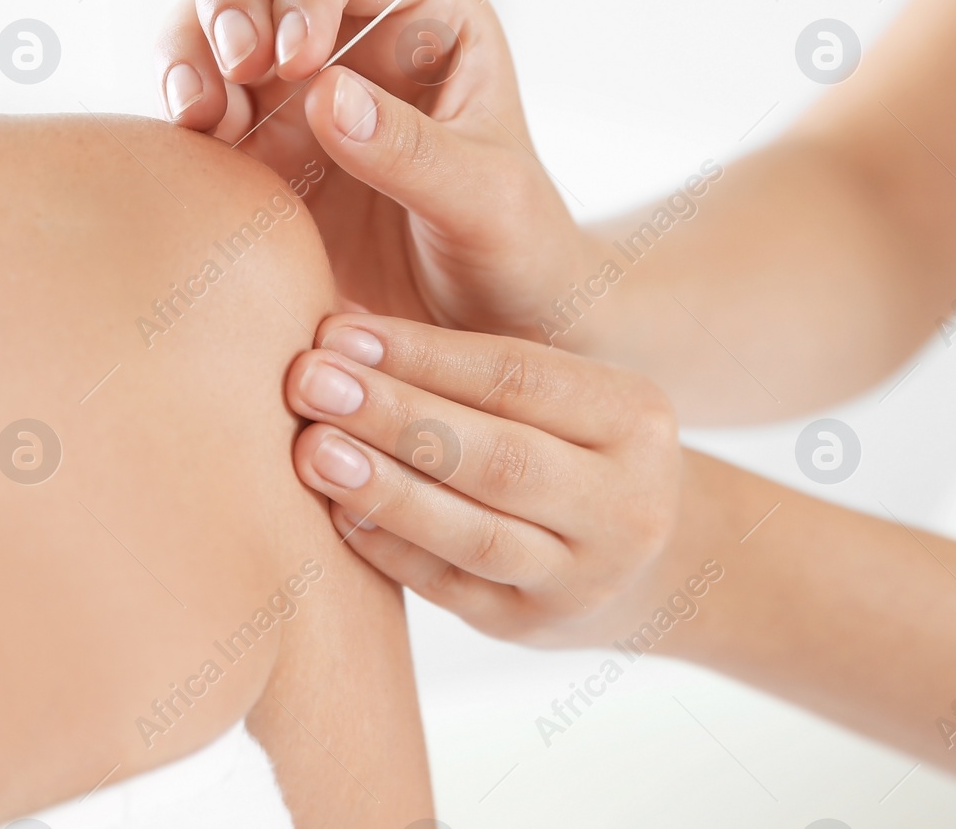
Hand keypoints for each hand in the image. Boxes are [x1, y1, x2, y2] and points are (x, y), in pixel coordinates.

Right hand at [154, 0, 597, 337]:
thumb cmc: (514, 249)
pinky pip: (195, 103)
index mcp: (424, 14)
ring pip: (207, 21)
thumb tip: (323, 95)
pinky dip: (180, 113)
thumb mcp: (486, 202)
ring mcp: (290, 87)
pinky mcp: (251, 146)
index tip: (295, 64)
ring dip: (188, 51)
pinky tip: (194, 147)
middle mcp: (349, 32)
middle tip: (234, 67)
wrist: (484, 329)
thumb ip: (413, 150)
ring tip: (199, 117)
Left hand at [283, 312, 682, 643]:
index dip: (420, 354)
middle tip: (309, 384)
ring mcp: (584, 577)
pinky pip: (446, 586)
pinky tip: (333, 508)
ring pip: (474, 534)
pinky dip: (386, 544)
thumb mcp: (553, 391)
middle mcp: (626, 503)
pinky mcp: (529, 625)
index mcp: (635, 417)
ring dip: (384, 489)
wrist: (646, 559)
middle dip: (394, 417)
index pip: (516, 377)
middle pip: (498, 458)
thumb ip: (459, 361)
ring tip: (311, 450)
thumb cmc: (564, 443)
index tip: (338, 333)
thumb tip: (340, 329)